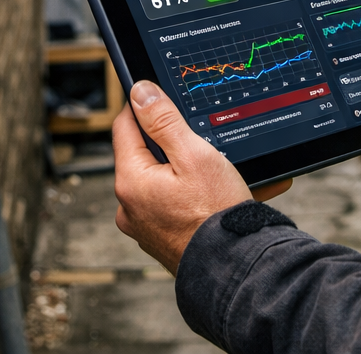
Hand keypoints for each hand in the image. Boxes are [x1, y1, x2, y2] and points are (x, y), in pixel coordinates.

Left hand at [112, 81, 289, 270]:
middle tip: (206, 140)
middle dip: (176, 143)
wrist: (236, 268)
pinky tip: (228, 192)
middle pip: (146, 154)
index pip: (124, 126)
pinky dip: (198, 194)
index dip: (143, 105)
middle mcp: (130, 206)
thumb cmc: (216, 214)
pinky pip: (176, 204)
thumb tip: (140, 93)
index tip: (161, 94)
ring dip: (192, 170)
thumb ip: (163, 121)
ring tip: (226, 170)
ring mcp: (145, 225)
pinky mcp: (163, 238)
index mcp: (131, 181)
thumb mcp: (193, 154)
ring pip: (165, 180)